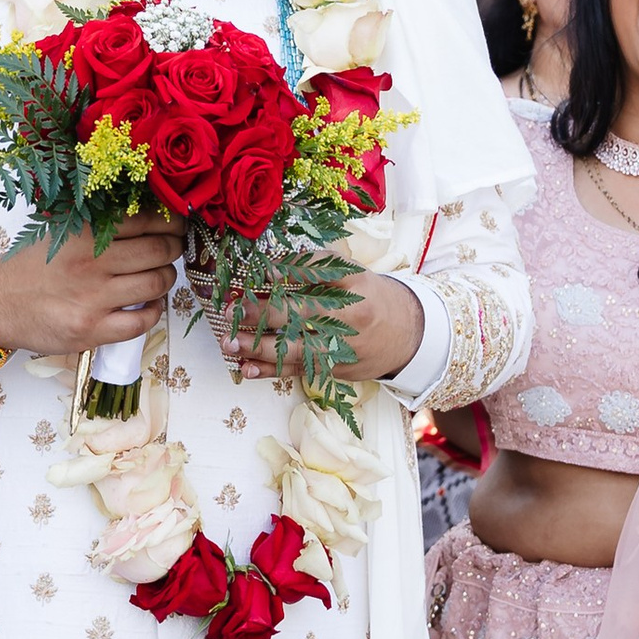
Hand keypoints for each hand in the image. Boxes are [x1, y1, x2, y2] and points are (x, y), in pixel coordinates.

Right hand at [0, 211, 181, 356]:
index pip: (144, 219)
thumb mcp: (57, 232)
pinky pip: (141, 322)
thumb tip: (144, 218)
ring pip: (156, 284)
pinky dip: (154, 312)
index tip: (176, 224)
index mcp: (83, 233)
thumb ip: (95, 225)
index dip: (170, 221)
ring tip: (162, 275)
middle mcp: (91, 263)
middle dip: (175, 248)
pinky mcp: (91, 330)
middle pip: (159, 250)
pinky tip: (149, 305)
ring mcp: (93, 299)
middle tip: (174, 248)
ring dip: (168, 278)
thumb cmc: (27, 267)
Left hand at [211, 274, 425, 384]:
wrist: (408, 335)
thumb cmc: (371, 297)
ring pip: (295, 348)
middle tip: (231, 309)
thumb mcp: (353, 274)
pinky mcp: (335, 369)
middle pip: (300, 314)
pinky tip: (248, 368)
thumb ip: (317, 268)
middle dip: (262, 313)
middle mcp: (348, 317)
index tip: (261, 270)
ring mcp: (341, 346)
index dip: (286, 272)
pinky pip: (298, 370)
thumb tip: (270, 268)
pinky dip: (271, 370)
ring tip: (230, 343)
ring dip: (258, 347)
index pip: (317, 274)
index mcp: (354, 285)